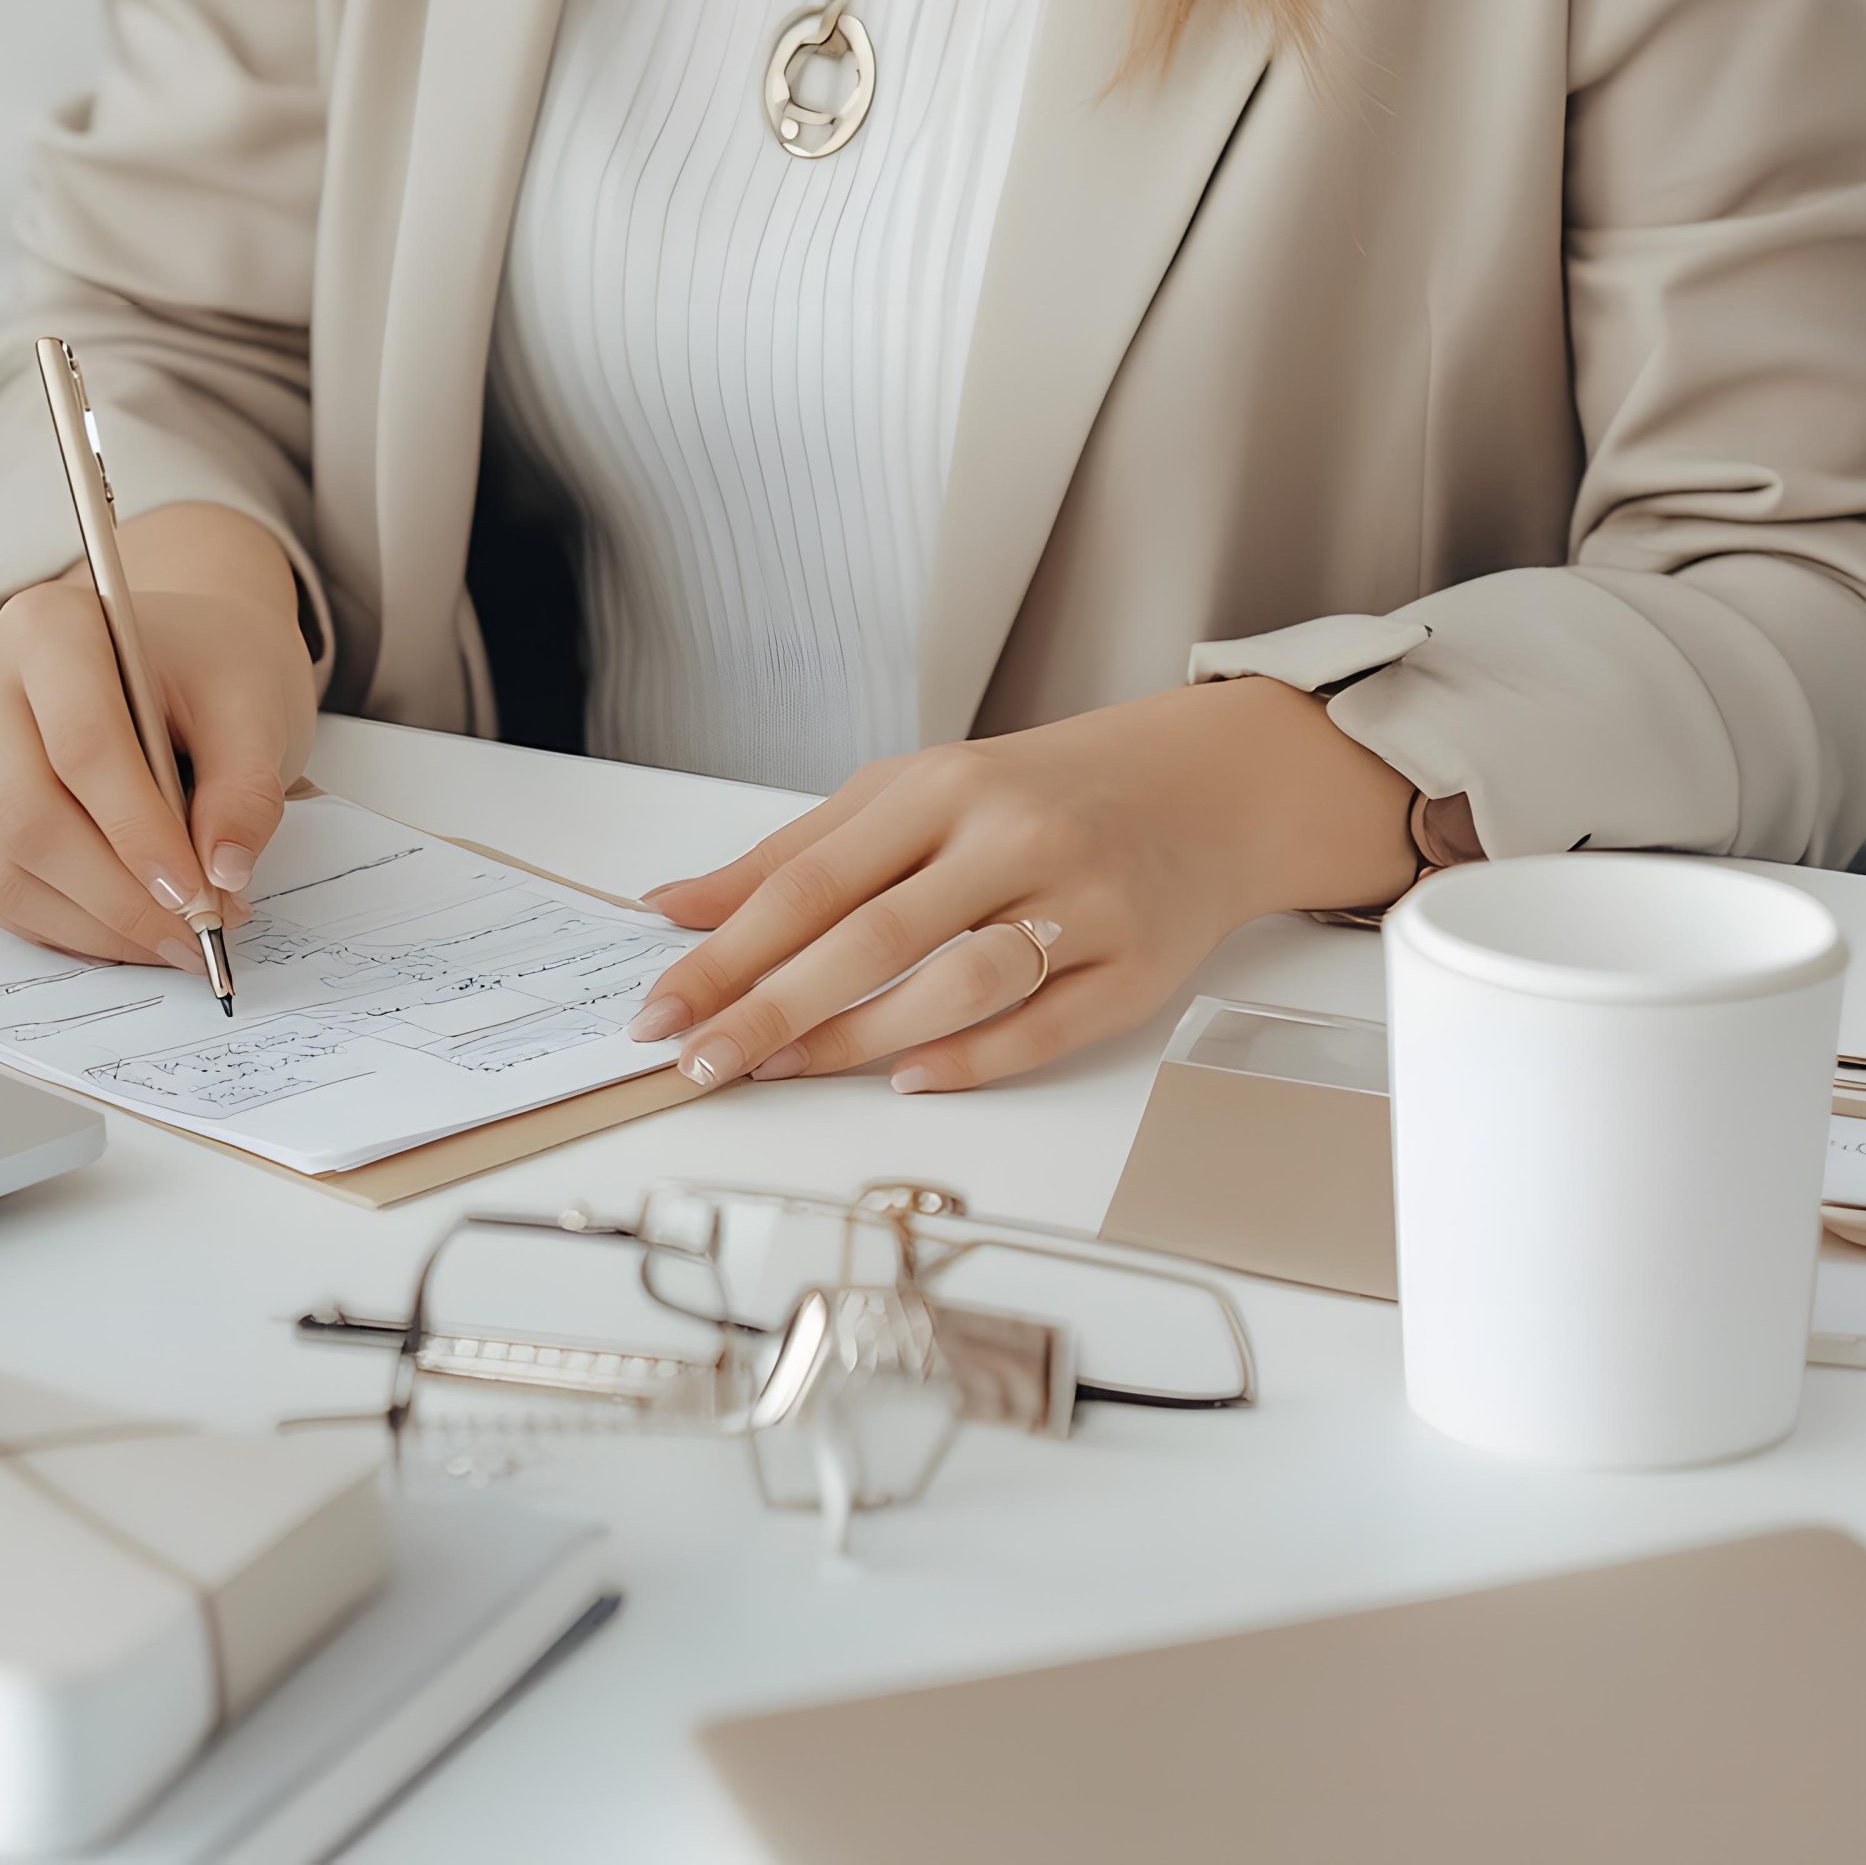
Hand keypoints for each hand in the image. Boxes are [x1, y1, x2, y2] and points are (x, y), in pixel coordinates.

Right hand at [0, 505, 315, 964]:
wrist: (177, 656)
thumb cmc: (210, 670)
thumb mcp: (256, 708)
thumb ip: (245, 791)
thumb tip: (222, 875)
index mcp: (50, 626)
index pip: (82, 745)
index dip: (137, 832)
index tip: (197, 894)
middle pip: (31, 814)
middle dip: (118, 896)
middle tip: (197, 933)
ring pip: (0, 864)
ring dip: (90, 922)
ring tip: (172, 937)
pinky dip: (57, 921)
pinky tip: (122, 927)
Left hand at [628, 679, 1417, 1093]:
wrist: (1203, 787)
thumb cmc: (1032, 795)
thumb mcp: (910, 794)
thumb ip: (794, 854)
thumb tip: (673, 908)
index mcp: (941, 785)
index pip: (812, 878)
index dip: (728, 950)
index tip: (661, 1009)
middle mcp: (1010, 835)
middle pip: (872, 934)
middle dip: (771, 1006)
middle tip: (699, 1063)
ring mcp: (1080, 900)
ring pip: (956, 983)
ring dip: (858, 1038)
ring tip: (779, 1071)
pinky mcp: (1136, 965)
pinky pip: (1044, 1026)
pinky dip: (970, 1060)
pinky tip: (905, 1081)